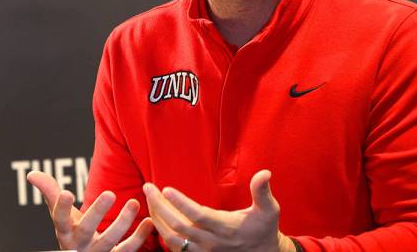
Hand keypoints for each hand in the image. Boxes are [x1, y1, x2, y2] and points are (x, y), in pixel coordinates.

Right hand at [27, 171, 153, 251]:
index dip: (62, 208)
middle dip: (97, 212)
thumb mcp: (61, 215)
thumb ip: (50, 193)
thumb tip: (32, 174)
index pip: (60, 220)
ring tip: (134, 202)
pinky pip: (127, 251)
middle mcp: (79, 245)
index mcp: (65, 232)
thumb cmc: (72, 231)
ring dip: (123, 222)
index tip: (67, 192)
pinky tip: (149, 221)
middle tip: (110, 193)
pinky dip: (139, 238)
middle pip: (87, 230)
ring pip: (110, 241)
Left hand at [143, 170, 294, 251]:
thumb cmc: (264, 228)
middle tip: (147, 187)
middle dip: (159, 206)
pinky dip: (162, 233)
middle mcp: (212, 242)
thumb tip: (265, 173)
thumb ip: (262, 191)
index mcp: (227, 228)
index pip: (198, 216)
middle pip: (179, 226)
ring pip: (172, 239)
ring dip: (157, 219)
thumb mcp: (269, 209)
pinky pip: (174, 248)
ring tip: (149, 199)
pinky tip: (156, 218)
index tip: (165, 189)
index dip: (180, 203)